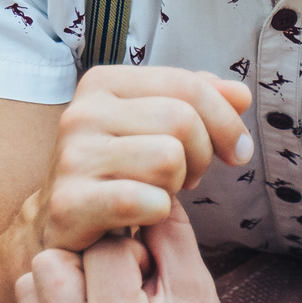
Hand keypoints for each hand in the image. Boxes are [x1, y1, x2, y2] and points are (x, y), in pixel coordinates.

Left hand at [7, 214, 278, 302]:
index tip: (147, 273)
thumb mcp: (198, 288)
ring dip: (61, 288)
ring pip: (27, 288)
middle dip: (85, 262)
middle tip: (117, 286)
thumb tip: (145, 180)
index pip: (100, 247)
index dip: (128, 251)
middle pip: (49, 262)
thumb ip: (169, 229)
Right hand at [30, 66, 254, 252]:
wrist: (60, 219)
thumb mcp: (155, 125)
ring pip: (168, 159)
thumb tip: (241, 95)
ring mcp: (73, 157)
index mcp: (102, 83)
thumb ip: (197, 102)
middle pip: (182, 120)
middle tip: (188, 177)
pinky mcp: (70, 202)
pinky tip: (144, 214)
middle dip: (201, 155)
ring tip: (160, 191)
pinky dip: (158, 212)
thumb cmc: (119, 168)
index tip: (238, 150)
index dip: (225, 119)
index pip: (187, 84)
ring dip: (176, 185)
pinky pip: (146, 201)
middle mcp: (82, 112)